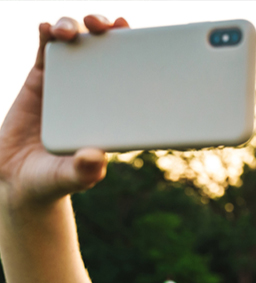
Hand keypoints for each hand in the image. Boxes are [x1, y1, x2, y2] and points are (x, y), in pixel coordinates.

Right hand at [0, 15, 128, 209]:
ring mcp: (67, 85)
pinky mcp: (40, 82)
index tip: (134, 36)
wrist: (18, 180)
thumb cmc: (54, 180)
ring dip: (74, 28)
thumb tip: (95, 158)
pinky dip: (47, 35)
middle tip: (103, 26)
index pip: (129, 76)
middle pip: (104, 51)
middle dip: (106, 30)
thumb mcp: (71, 178)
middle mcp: (94, 94)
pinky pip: (45, 52)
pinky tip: (46, 28)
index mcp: (112, 112)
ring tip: (69, 30)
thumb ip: (84, 171)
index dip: (134, 52)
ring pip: (75, 45)